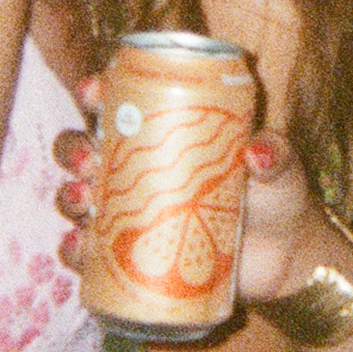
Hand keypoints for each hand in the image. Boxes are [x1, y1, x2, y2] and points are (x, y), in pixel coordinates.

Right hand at [49, 84, 326, 313]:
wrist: (283, 259)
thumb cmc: (277, 196)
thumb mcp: (280, 167)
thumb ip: (274, 155)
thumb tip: (257, 152)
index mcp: (164, 133)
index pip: (118, 104)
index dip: (94, 92)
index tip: (93, 92)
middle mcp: (136, 170)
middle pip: (84, 150)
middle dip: (75, 151)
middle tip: (89, 161)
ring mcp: (130, 214)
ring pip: (79, 198)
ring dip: (70, 197)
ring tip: (84, 203)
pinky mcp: (131, 255)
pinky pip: (89, 253)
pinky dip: (74, 251)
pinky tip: (77, 248)